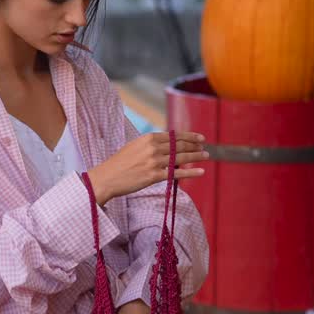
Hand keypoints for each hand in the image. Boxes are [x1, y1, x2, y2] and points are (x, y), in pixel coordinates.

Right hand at [87, 131, 206, 205]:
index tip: (200, 137)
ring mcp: (154, 162)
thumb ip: (151, 145)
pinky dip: (191, 172)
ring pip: (180, 157)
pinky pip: (177, 173)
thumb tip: (169, 146)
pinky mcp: (154, 176)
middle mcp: (152, 148)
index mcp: (148, 138)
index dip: (189, 136)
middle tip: (205, 146)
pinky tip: (201, 172)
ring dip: (196, 156)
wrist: (107, 178)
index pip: (174, 135)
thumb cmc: (120, 163)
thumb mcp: (135, 147)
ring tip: (206, 156)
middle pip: (179, 145)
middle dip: (194, 145)